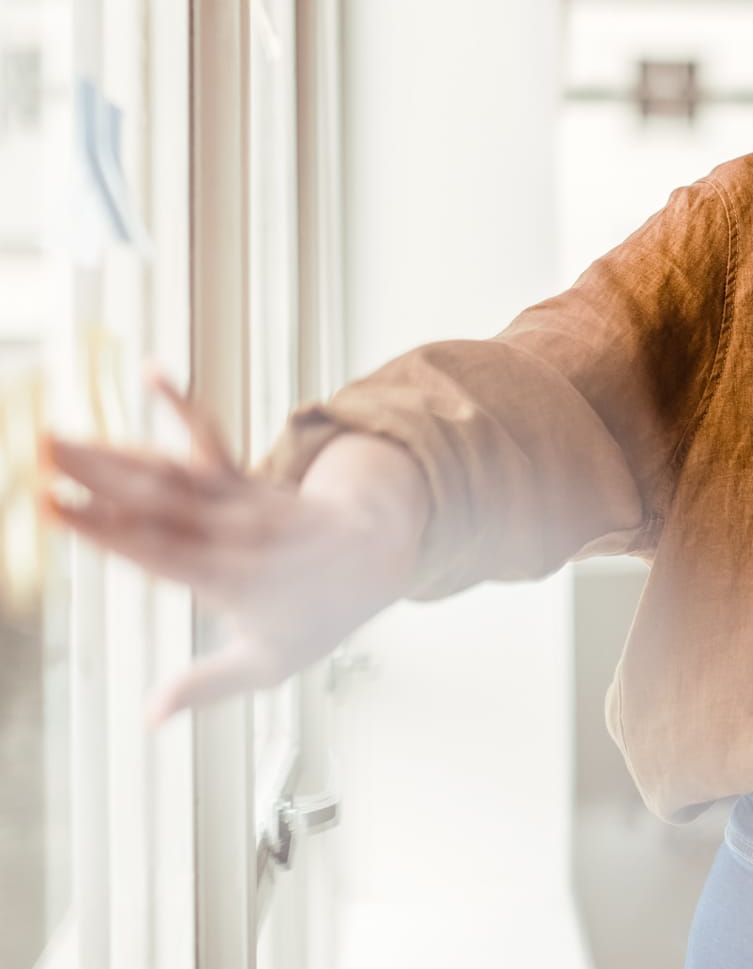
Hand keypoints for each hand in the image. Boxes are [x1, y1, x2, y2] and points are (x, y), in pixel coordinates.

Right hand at [38, 372, 424, 725]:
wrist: (379, 553)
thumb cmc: (316, 614)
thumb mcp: (268, 662)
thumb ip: (205, 685)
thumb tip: (147, 718)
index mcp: (230, 580)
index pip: (157, 552)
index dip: (105, 529)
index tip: (53, 508)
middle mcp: (233, 531)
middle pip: (155, 501)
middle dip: (95, 476)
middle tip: (37, 452)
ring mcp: (240, 499)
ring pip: (170, 471)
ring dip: (113, 450)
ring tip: (54, 432)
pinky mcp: (245, 477)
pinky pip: (209, 438)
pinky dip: (180, 405)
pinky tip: (149, 371)